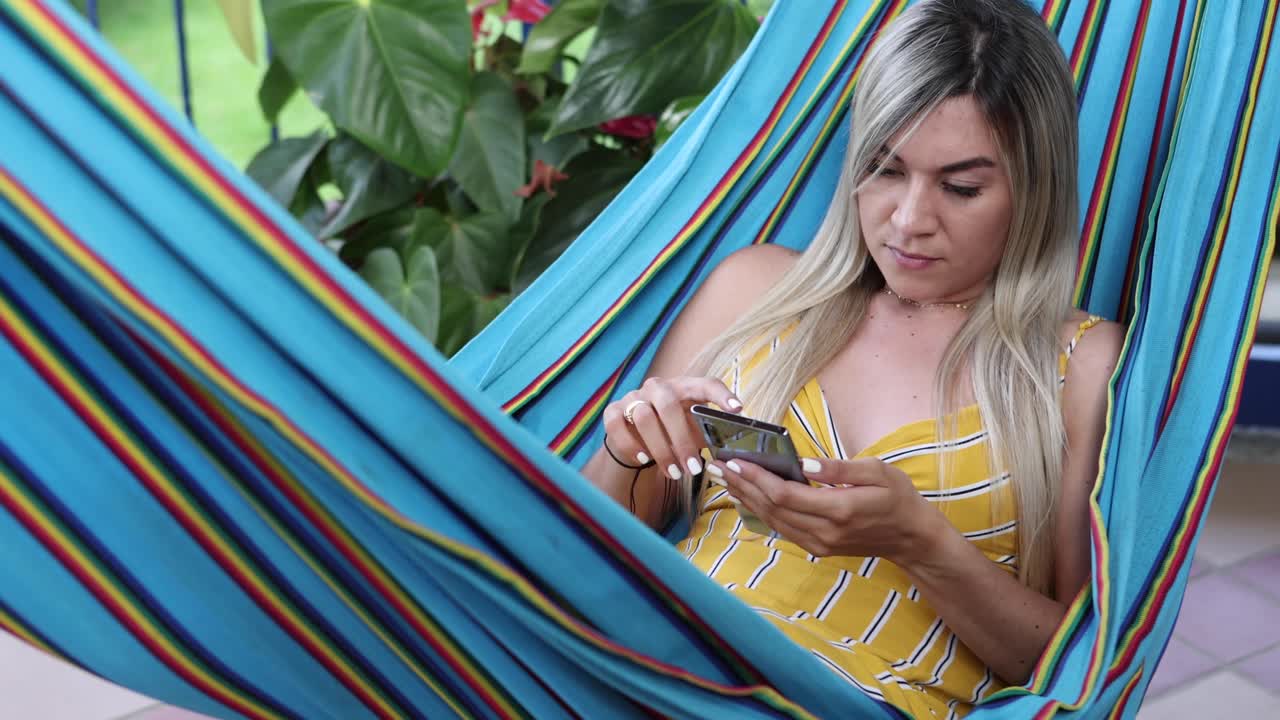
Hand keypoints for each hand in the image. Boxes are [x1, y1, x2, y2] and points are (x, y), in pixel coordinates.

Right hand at [603, 376, 742, 480]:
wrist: (638, 438)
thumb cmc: (673, 432)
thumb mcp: (694, 430)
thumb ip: (709, 434)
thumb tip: (731, 449)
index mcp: (683, 387)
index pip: (705, 384)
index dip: (721, 394)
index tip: (737, 409)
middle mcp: (657, 388)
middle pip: (668, 404)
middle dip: (682, 440)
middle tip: (694, 468)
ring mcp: (633, 398)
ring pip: (643, 417)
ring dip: (660, 449)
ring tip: (674, 473)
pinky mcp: (613, 411)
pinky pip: (616, 425)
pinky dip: (630, 444)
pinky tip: (644, 460)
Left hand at [708, 456, 949, 566]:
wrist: (912, 538)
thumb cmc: (898, 498)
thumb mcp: (878, 472)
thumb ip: (840, 468)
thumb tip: (804, 463)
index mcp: (838, 511)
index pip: (785, 494)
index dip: (756, 478)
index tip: (734, 460)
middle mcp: (824, 532)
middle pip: (771, 508)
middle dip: (741, 485)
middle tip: (716, 466)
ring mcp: (819, 544)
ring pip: (772, 520)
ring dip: (745, 499)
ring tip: (724, 478)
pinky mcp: (817, 548)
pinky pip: (781, 528)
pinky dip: (760, 511)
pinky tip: (746, 496)